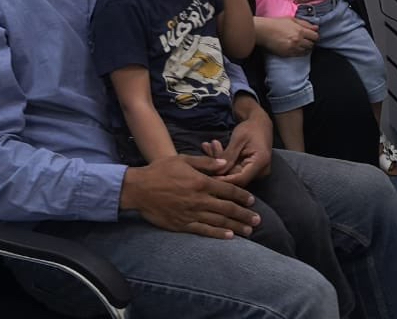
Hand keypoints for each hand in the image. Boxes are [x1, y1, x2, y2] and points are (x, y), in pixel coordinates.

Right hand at [120, 155, 258, 239]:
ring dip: (235, 226)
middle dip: (244, 214)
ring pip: (218, 222)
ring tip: (249, 231)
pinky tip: (229, 237)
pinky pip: (203, 231)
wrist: (139, 189)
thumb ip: (206, 162)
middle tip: (258, 220)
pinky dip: (217, 234)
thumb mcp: (183, 159)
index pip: (228, 190)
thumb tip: (225, 164)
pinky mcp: (182, 225)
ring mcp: (191, 214)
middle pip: (227, 208)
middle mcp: (199, 200)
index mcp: (201, 182)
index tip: (252, 200)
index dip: (242, 196)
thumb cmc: (161, 170)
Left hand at [202, 110, 272, 186]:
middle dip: (218, 166)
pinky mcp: (251, 170)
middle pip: (235, 176)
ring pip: (233, 173)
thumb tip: (217, 172)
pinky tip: (213, 149)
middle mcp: (261, 171)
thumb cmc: (250, 127)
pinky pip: (235, 169)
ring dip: (219, 161)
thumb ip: (228, 156)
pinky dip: (224, 161)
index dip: (223, 180)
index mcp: (261, 162)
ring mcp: (256, 172)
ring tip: (209, 146)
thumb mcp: (238, 138)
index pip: (240, 179)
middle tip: (207, 148)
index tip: (207, 175)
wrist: (260, 123)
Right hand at [255, 16, 318, 56]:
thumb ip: (305, 23)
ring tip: (302, 44)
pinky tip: (297, 48)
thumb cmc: (277, 23)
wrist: (264, 31)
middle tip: (307, 40)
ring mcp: (293, 48)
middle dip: (311, 42)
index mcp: (300, 30)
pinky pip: (299, 55)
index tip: (312, 35)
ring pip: (306, 51)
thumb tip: (316, 28)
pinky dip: (300, 52)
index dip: (315, 36)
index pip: (315, 36)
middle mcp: (298, 40)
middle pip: (312, 44)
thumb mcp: (292, 19)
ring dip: (306, 48)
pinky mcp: (288, 54)